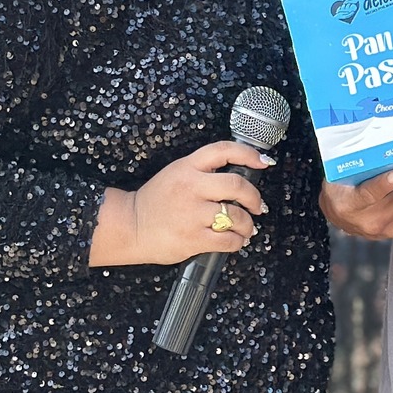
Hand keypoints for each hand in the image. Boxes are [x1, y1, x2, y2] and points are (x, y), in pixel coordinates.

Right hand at [90, 141, 270, 266]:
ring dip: (248, 224)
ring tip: (247, 228)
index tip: (263, 162)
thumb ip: (202, 172)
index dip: (249, 154)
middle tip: (258, 206)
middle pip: (237, 185)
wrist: (129, 226)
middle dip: (254, 197)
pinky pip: (227, 240)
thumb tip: (238, 179)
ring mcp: (192, 213)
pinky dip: (237, 242)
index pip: (223, 150)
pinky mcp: (193, 238)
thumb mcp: (175, 174)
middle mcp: (191, 187)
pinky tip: (236, 241)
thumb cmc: (155, 202)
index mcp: (187, 167)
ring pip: (236, 216)